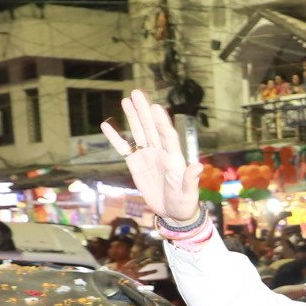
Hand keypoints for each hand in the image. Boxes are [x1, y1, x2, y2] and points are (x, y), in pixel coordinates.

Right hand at [97, 90, 201, 226]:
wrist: (173, 212)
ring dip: (133, 117)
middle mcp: (161, 153)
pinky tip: (107, 125)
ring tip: (126, 100)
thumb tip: (197, 166)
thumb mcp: (188, 193)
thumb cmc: (184, 202)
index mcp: (174, 158)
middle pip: (151, 128)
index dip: (161, 122)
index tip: (155, 107)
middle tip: (137, 93)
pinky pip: (124, 148)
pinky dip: (115, 138)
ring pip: (139, 133)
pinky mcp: (136, 164)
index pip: (167, 136)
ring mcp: (148, 157)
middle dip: (144, 111)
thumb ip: (190, 180)